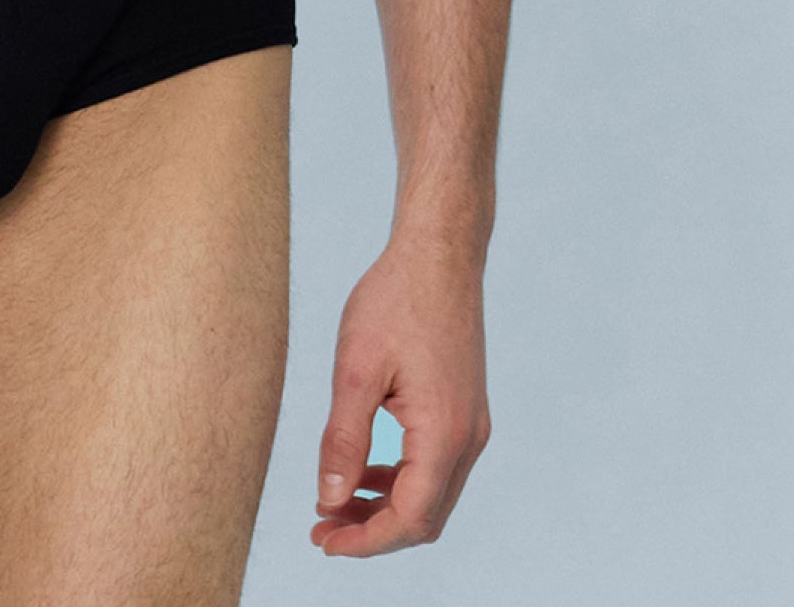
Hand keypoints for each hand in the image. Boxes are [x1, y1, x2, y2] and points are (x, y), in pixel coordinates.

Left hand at [309, 232, 490, 555]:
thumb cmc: (395, 299)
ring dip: (386, 508)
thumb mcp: (355, 370)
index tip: (321, 541)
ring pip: (432, 496)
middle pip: (424, 518)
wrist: (439, 252)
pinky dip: (402, 480)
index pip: (409, 519)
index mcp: (444, 433)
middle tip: (322, 529)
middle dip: (372, 531)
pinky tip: (367, 470)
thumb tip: (329, 501)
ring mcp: (472, 424)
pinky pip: (436, 467)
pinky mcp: (465, 409)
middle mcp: (468, 438)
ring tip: (336, 504)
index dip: (364, 541)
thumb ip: (344, 440)